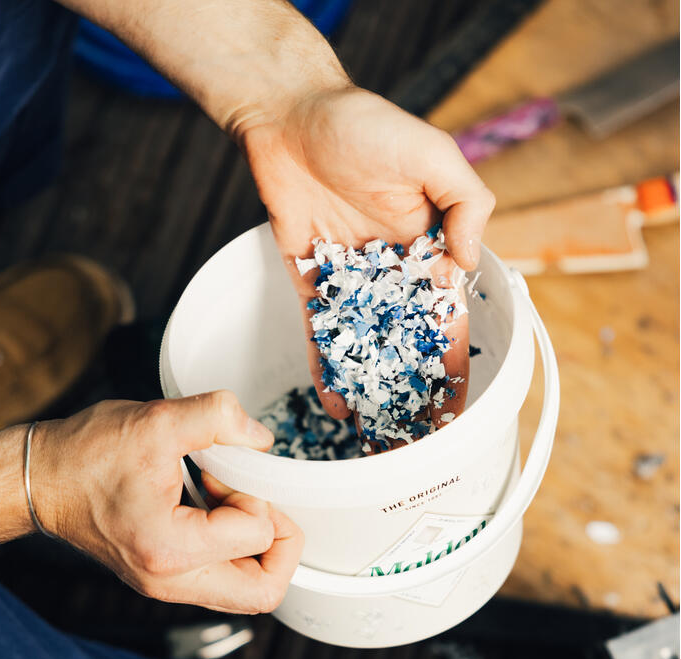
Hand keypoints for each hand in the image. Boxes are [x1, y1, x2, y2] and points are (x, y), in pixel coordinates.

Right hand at [29, 392, 303, 613]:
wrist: (40, 479)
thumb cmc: (86, 454)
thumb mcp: (156, 421)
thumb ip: (217, 417)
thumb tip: (261, 438)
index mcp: (171, 550)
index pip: (258, 536)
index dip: (258, 495)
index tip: (227, 471)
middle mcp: (170, 581)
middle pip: (263, 592)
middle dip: (281, 542)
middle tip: (258, 499)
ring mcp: (166, 584)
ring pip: (245, 589)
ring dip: (255, 542)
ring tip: (227, 498)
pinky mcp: (164, 574)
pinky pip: (222, 575)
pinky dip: (233, 542)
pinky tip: (212, 503)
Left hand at [239, 86, 492, 425]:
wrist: (293, 118)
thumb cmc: (367, 125)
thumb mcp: (433, 155)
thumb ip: (466, 206)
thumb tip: (465, 266)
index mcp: (430, 250)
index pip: (445, 320)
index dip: (452, 366)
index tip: (456, 409)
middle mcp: (392, 274)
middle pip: (404, 344)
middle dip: (410, 390)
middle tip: (412, 439)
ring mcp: (351, 282)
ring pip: (363, 346)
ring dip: (369, 388)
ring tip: (373, 434)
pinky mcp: (313, 281)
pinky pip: (320, 331)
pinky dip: (326, 366)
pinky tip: (333, 400)